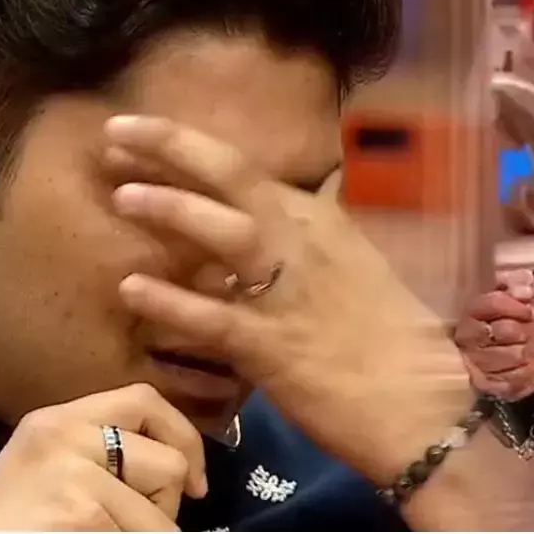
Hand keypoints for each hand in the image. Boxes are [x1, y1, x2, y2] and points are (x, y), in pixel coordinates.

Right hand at [0, 384, 206, 530]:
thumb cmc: (4, 527)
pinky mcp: (78, 512)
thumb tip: (182, 467)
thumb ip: (102, 453)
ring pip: (162, 515)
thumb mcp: (48, 469)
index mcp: (57, 419)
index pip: (145, 399)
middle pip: (170, 462)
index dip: (184, 438)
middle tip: (134, 527)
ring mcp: (72, 473)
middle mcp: (65, 434)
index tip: (195, 482)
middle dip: (165, 504)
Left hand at [103, 116, 473, 487]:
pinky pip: (211, 317)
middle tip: (113, 132)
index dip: (185, 146)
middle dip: (169, 149)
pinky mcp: (271, 345)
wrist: (419, 402)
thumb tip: (281, 212)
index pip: (245, 168)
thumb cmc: (392, 338)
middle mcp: (302, 241)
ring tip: (120, 197)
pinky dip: (169, 302)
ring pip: (222, 233)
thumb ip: (310, 239)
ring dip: (169, 209)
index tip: (140, 131)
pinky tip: (130, 288)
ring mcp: (287, 290)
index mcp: (321, 221)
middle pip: (230, 178)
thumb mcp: (354, 268)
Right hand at [454, 269, 533, 400]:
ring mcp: (475, 363)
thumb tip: (525, 292)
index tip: (529, 310)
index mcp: (470, 311)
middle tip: (525, 331)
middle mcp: (466, 338)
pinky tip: (522, 364)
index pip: (493, 302)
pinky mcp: (488, 385)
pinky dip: (528, 369)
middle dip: (524, 329)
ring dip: (527, 350)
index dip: (518, 306)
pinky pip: (518, 377)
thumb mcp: (517, 290)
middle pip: (506, 330)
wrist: (516, 347)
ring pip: (515, 355)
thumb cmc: (514, 316)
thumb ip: (520, 283)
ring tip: (523, 347)